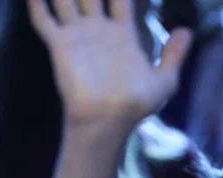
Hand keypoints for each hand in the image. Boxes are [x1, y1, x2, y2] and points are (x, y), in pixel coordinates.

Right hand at [29, 0, 190, 133]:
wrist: (107, 119)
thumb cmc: (135, 105)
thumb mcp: (165, 80)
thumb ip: (174, 55)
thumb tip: (186, 30)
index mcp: (122, 34)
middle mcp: (98, 31)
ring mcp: (77, 36)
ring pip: (66, 1)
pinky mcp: (60, 45)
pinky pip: (44, 20)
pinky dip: (37, 4)